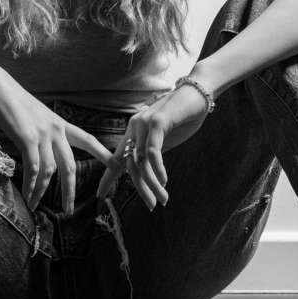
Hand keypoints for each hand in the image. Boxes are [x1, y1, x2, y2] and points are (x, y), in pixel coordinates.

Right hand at [0, 70, 113, 214]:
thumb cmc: (14, 102)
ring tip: (34, 205)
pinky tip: (28, 195)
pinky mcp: (28, 138)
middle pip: (70, 165)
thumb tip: (42, 150)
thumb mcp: (37, 116)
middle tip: (69, 209)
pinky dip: (31, 185)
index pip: (88, 140)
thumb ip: (44, 132)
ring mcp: (43, 134)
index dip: (103, 153)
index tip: (117, 165)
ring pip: (50, 171)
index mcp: (60, 124)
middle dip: (70, 190)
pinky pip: (33, 168)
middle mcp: (56, 130)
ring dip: (41, 191)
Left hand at [96, 83, 211, 210]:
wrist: (198, 93)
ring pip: (141, 162)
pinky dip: (158, 169)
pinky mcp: (156, 122)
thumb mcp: (165, 139)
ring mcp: (143, 124)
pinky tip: (165, 181)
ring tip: (162, 199)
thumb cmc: (184, 116)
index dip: (108, 177)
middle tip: (152, 205)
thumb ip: (153, 153)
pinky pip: (152, 152)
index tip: (99, 195)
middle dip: (141, 188)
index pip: (118, 158)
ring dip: (152, 184)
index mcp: (133, 131)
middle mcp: (134, 127)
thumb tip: (146, 174)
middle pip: (130, 165)